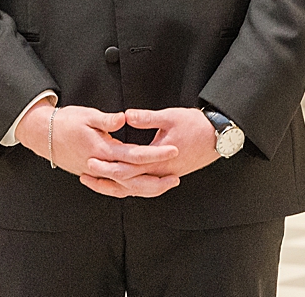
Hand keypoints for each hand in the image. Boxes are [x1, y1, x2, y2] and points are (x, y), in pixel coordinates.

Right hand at [17, 100, 180, 197]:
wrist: (43, 135)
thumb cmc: (66, 121)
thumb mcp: (86, 115)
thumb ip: (106, 120)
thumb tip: (123, 118)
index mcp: (102, 149)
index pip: (134, 155)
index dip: (155, 154)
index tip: (173, 150)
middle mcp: (100, 165)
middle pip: (133, 178)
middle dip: (156, 179)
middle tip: (176, 177)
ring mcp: (96, 173)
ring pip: (124, 188)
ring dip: (145, 188)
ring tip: (164, 185)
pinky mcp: (92, 175)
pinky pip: (113, 188)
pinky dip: (128, 190)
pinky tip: (140, 189)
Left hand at [86, 107, 217, 181]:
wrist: (218, 136)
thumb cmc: (195, 124)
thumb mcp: (169, 116)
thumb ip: (146, 118)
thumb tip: (125, 115)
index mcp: (158, 158)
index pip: (127, 168)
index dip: (107, 166)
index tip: (90, 162)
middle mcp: (161, 172)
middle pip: (129, 183)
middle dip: (106, 180)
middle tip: (86, 174)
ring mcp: (166, 176)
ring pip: (138, 189)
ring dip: (117, 187)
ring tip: (99, 183)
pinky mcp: (170, 175)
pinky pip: (147, 187)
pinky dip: (132, 187)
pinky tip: (123, 183)